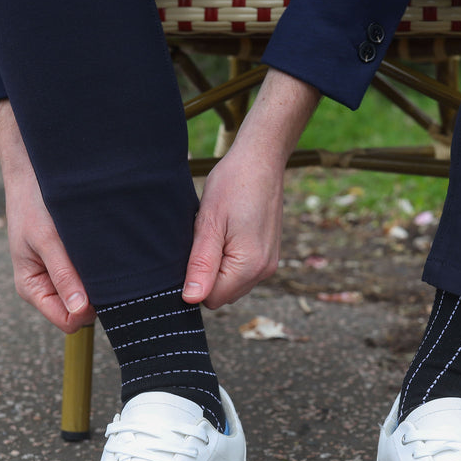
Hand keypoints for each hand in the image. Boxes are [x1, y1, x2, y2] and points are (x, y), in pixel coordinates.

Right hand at [0, 100, 94, 332]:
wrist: (37, 174)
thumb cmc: (35, 205)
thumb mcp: (47, 240)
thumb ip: (64, 276)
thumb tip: (80, 310)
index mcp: (33, 289)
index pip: (68, 321)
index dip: (87, 311)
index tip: (102, 289)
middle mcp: (50, 288)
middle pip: (83, 312)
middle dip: (98, 297)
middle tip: (110, 269)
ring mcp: (65, 278)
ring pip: (94, 297)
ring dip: (103, 282)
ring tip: (108, 256)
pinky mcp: (78, 265)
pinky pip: (96, 279)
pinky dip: (105, 269)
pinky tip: (109, 252)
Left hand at [182, 68, 319, 308]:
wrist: (261, 160)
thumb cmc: (233, 185)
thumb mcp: (208, 224)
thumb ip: (201, 265)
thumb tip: (192, 300)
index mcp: (249, 267)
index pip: (211, 299)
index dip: (195, 280)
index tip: (193, 250)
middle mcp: (264, 272)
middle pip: (222, 295)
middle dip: (207, 274)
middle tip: (205, 238)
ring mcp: (268, 265)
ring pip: (231, 285)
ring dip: (218, 267)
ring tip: (218, 234)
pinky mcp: (268, 257)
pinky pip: (241, 273)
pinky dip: (229, 261)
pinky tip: (228, 234)